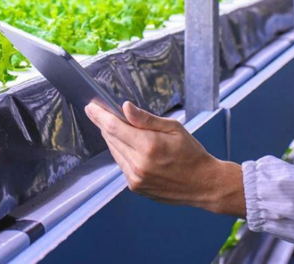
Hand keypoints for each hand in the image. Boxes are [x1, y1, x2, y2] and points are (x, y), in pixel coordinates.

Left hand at [84, 101, 245, 217]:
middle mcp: (138, 164)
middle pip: (111, 139)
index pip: (115, 127)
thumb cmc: (191, 153)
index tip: (90, 106)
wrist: (203, 184)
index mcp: (149, 146)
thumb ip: (146, 119)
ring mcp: (135, 178)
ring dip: (111, 138)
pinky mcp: (135, 187)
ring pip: (114, 152)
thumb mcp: (173, 128)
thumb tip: (124, 107)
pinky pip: (121, 164)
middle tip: (97, 111)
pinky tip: (126, 144)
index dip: (100, 115)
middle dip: (103, 124)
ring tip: (112, 125)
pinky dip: (121, 152)